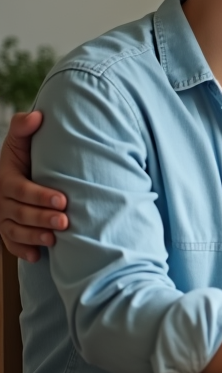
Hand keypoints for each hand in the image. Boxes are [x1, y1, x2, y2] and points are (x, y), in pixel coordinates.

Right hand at [1, 111, 67, 261]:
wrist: (18, 172)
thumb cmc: (25, 157)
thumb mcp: (20, 141)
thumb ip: (24, 128)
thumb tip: (36, 116)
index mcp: (6, 178)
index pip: (21, 190)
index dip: (40, 196)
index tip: (62, 200)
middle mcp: (2, 200)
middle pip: (20, 213)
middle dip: (41, 218)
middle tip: (64, 221)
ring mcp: (3, 217)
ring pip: (14, 230)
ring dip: (34, 236)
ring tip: (54, 240)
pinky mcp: (8, 230)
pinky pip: (10, 244)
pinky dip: (22, 250)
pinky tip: (37, 256)